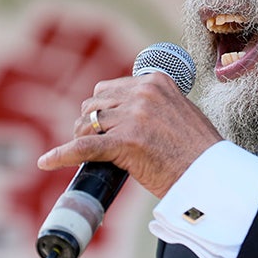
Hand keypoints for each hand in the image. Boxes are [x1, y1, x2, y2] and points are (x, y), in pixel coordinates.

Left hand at [37, 72, 222, 196]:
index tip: (104, 123)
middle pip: (95, 102)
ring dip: (83, 137)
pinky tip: (46, 162)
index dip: (104, 109)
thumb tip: (126, 112)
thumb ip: (154, 104)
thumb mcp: (180, 112)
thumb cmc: (199, 151)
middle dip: (91, 121)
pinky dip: (62, 155)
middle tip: (94, 140)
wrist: (211, 176)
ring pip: (88, 123)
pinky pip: (85, 147)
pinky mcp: (126, 143)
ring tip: (87, 152)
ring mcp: (134, 117)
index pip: (111, 87)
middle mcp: (143, 93)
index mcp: (156, 81)